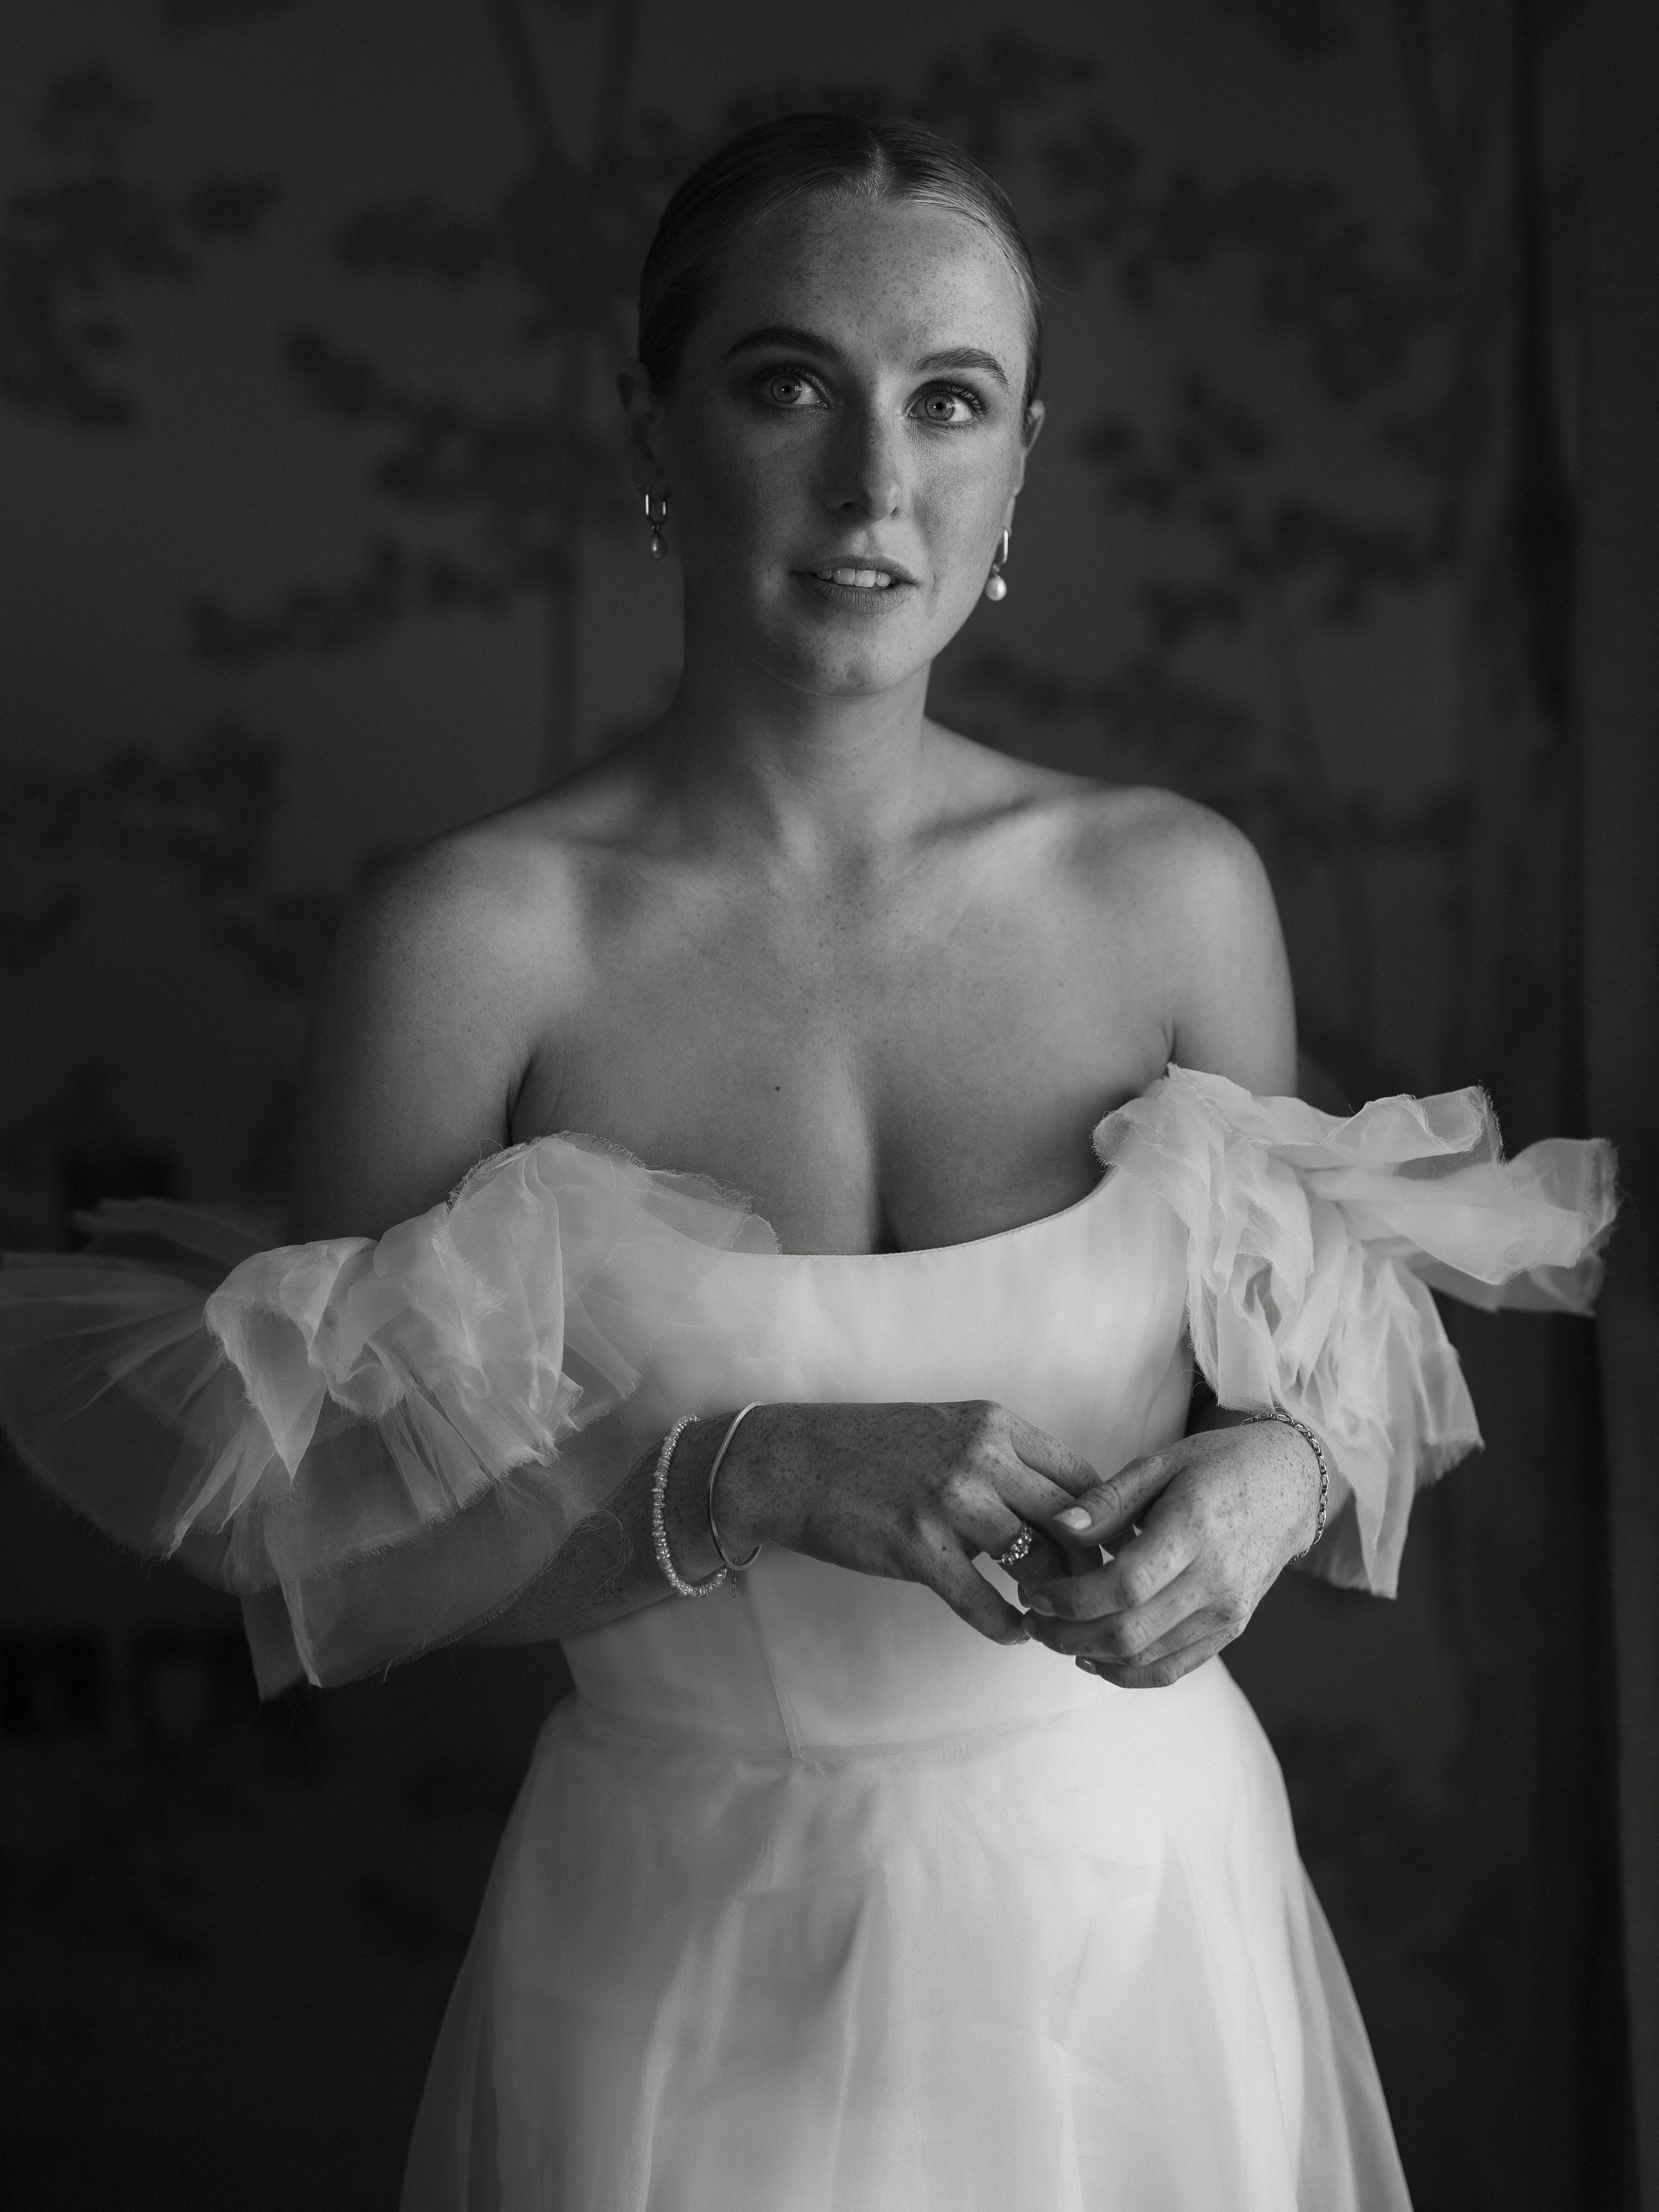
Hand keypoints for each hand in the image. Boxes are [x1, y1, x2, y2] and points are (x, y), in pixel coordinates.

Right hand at [711, 1400, 1100, 1645]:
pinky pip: (983, 1600)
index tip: (1111, 1553)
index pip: (1081, 1477)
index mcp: (994, 1424)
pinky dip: (1006, 1625)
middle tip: (1094, 1598)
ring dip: (1051, 1599)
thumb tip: (1061, 1509)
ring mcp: (949, 1501)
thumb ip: (1002, 1459)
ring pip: (1036, 1562)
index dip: (1106, 1522)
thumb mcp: (948, 1430)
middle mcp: (980, 1456)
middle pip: (1069, 1522)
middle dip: (1089, 1567)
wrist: (791, 1462)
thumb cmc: (871, 1449)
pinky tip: (1013, 1634)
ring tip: (1054, 1617)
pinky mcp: (917, 1546)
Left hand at [1015, 1417, 1322, 1686]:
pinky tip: (1093, 1658)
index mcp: (1195, 1528)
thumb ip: (1108, 1500)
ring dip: (1090, 1656)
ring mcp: (1227, 1611)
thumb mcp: (1162, 1463)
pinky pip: (1173, 1669)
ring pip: (1147, 1659)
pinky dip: (1128, 1673)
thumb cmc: (1220, 1465)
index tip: (1036, 1593)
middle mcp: (1216, 1579)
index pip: (1123, 1587)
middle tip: (1033, 1620)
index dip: (1071, 1599)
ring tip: (1054, 1635)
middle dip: (1068, 1635)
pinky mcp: (1231, 1628)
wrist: (1289, 1485)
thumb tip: (1058, 1527)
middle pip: (1129, 1632)